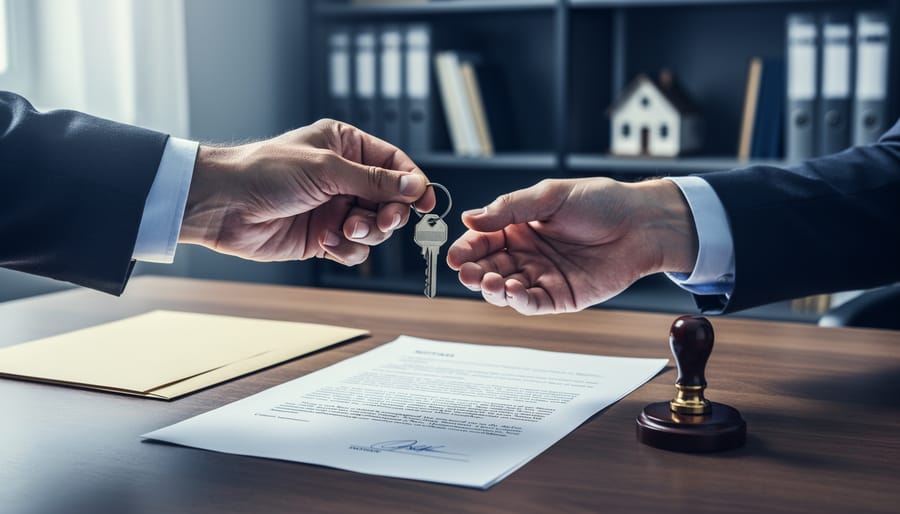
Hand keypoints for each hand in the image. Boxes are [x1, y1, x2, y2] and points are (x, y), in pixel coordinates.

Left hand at [179, 119, 434, 264]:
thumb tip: (414, 186)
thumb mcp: (326, 169)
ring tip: (343, 229)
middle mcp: (344, 178)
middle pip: (391, 201)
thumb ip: (374, 181)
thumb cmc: (265, 171)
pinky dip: (347, 250)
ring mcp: (334, 209)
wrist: (223, 204)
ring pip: (375, 228)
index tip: (426, 202)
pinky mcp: (323, 237)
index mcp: (346, 147)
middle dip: (389, 214)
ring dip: (366, 233)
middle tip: (381, 220)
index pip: (394, 164)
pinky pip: (354, 249)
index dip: (413, 183)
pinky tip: (326, 242)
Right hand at [446, 178, 697, 314]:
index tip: (456, 255)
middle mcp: (527, 253)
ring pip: (505, 289)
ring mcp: (542, 276)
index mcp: (519, 226)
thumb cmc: (601, 202)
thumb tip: (470, 218)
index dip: (467, 248)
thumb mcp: (550, 196)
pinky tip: (510, 291)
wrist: (641, 224)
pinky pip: (532, 303)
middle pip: (489, 267)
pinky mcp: (561, 296)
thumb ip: (510, 208)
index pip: (483, 239)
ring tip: (490, 281)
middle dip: (474, 271)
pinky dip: (517, 301)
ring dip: (491, 288)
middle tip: (467, 272)